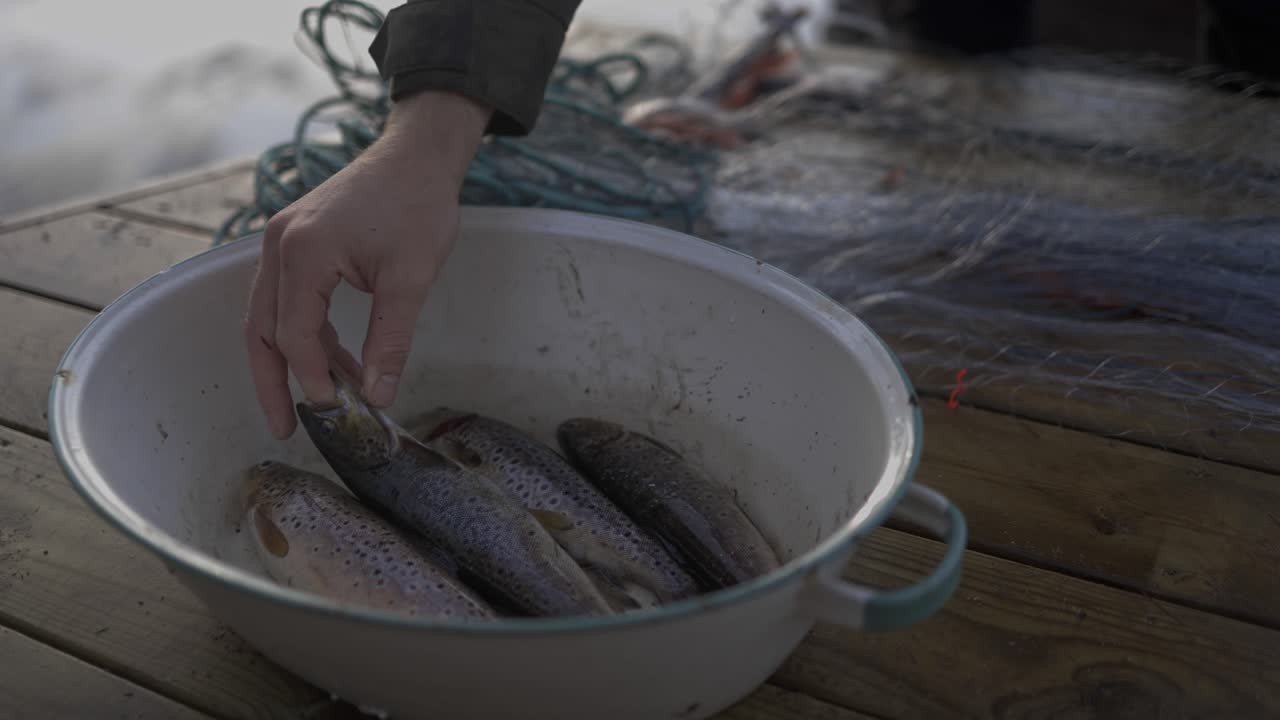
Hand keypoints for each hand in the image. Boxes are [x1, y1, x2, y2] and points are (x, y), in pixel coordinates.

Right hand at [245, 91, 491, 438]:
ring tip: (323, 400)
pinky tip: (340, 360)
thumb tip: (378, 396)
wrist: (417, 156)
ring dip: (292, 359)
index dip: (310, 378)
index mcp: (303, 252)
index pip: (293, 333)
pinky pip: (288, 296)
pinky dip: (308, 331)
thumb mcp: (411, 279)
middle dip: (273, 381)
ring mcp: (282, 240)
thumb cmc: (418, 207)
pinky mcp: (296, 240)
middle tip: (286, 429)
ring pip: (270, 315)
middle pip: (262, 328)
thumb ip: (390, 340)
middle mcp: (279, 245)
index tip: (335, 410)